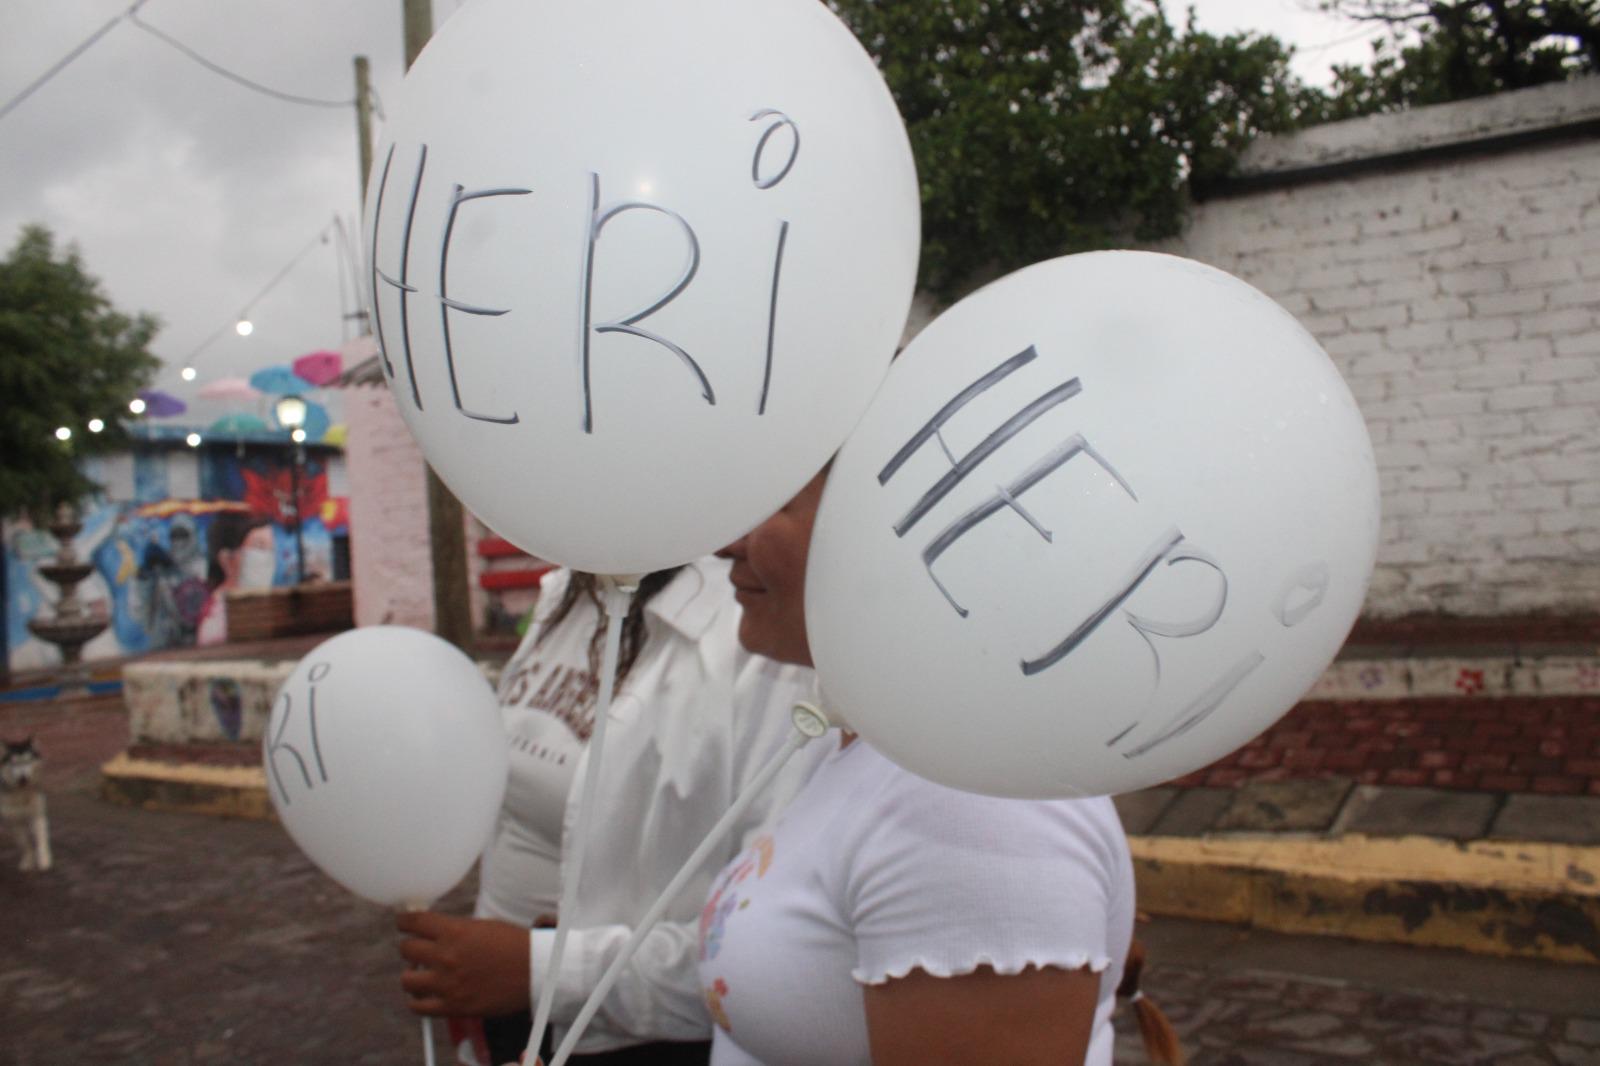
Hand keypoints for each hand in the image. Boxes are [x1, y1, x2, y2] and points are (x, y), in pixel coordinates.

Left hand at [397, 911, 531, 1017]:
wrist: (535, 972)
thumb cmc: (513, 946)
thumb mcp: (482, 927)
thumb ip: (454, 929)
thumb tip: (432, 930)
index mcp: (455, 931)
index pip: (412, 922)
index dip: (403, 922)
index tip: (403, 923)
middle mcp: (447, 956)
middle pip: (406, 949)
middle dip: (411, 947)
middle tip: (418, 949)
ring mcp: (448, 983)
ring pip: (406, 979)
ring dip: (412, 975)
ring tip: (422, 974)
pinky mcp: (453, 1006)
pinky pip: (418, 1007)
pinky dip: (418, 1001)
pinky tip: (426, 995)